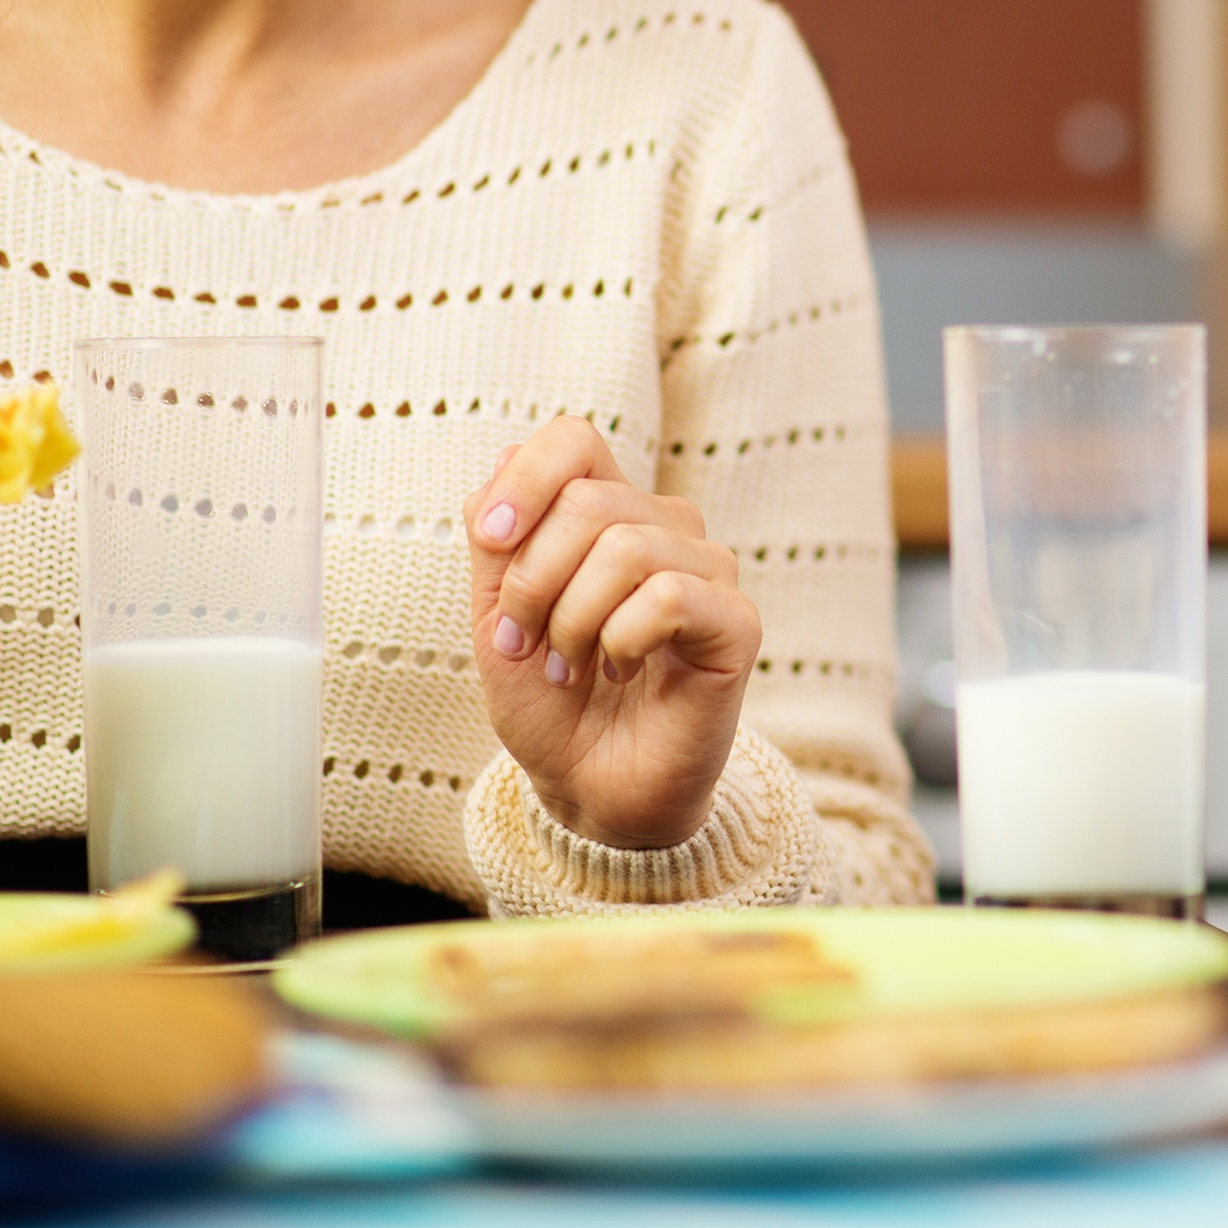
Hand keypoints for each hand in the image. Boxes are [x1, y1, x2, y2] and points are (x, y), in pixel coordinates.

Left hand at [464, 416, 763, 849]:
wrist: (590, 789)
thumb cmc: (551, 703)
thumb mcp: (496, 616)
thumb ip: (497, 539)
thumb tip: (505, 456)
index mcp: (609, 513)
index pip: (576, 438)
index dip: (524, 479)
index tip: (491, 541)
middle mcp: (666, 529)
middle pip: (588, 500)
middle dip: (534, 581)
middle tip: (529, 643)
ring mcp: (708, 572)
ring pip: (627, 547)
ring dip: (574, 620)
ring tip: (575, 666)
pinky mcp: (736, 622)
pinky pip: (666, 597)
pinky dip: (622, 640)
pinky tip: (623, 670)